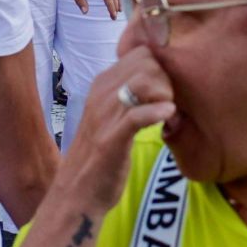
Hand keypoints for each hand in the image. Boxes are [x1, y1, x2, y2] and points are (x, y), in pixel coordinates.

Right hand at [59, 46, 175, 210]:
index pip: (141, 52)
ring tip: (169, 117)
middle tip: (169, 105)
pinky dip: (158, 113)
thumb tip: (163, 83)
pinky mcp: (111, 139)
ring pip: (144, 81)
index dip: (162, 67)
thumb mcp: (112, 116)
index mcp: (102, 84)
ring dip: (165, 96)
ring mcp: (104, 115)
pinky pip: (138, 114)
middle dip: (167, 79)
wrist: (76, 193)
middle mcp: (101, 93)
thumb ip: (131, 96)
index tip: (167, 92)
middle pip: (147, 61)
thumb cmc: (100, 156)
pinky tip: (166, 121)